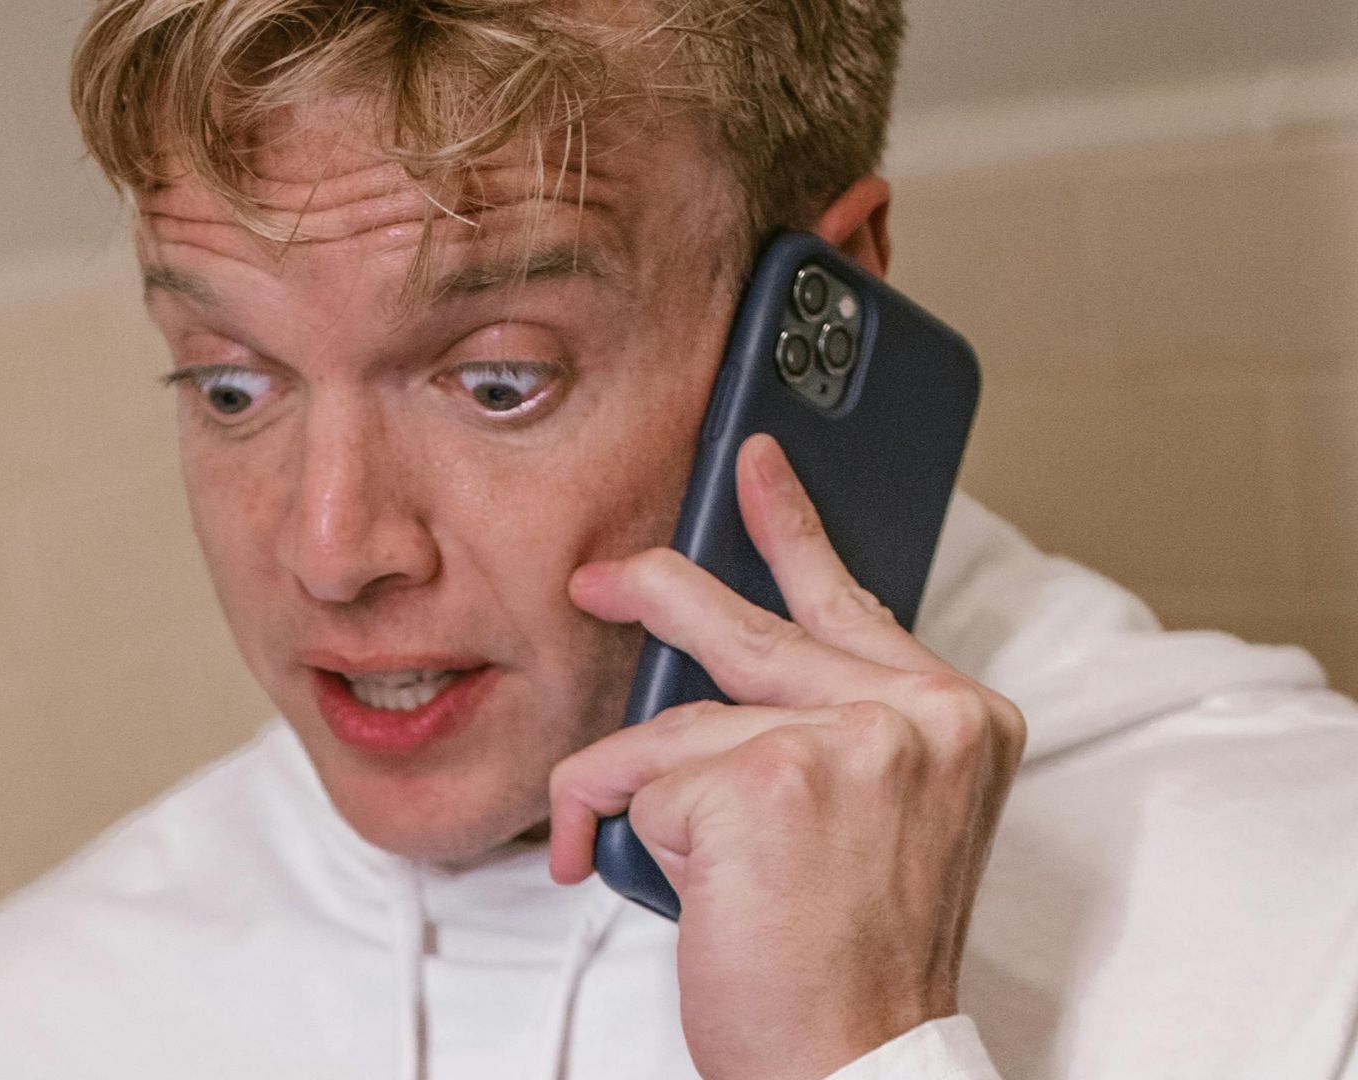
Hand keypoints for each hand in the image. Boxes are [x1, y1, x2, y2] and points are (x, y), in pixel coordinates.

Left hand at [548, 432, 1025, 1079]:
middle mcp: (916, 714)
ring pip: (673, 726)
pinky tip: (675, 891)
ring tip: (651, 859)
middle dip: (654, 598)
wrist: (861, 1065)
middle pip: (744, 625)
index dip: (792, 530)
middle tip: (600, 581)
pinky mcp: (762, 782)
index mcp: (955, 718)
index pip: (852, 601)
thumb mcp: (871, 821)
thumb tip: (715, 672)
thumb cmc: (855, 960)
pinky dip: (618, 829)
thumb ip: (823, 729)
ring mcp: (844, 740)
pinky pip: (638, 778)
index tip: (755, 464)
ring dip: (632, 792)